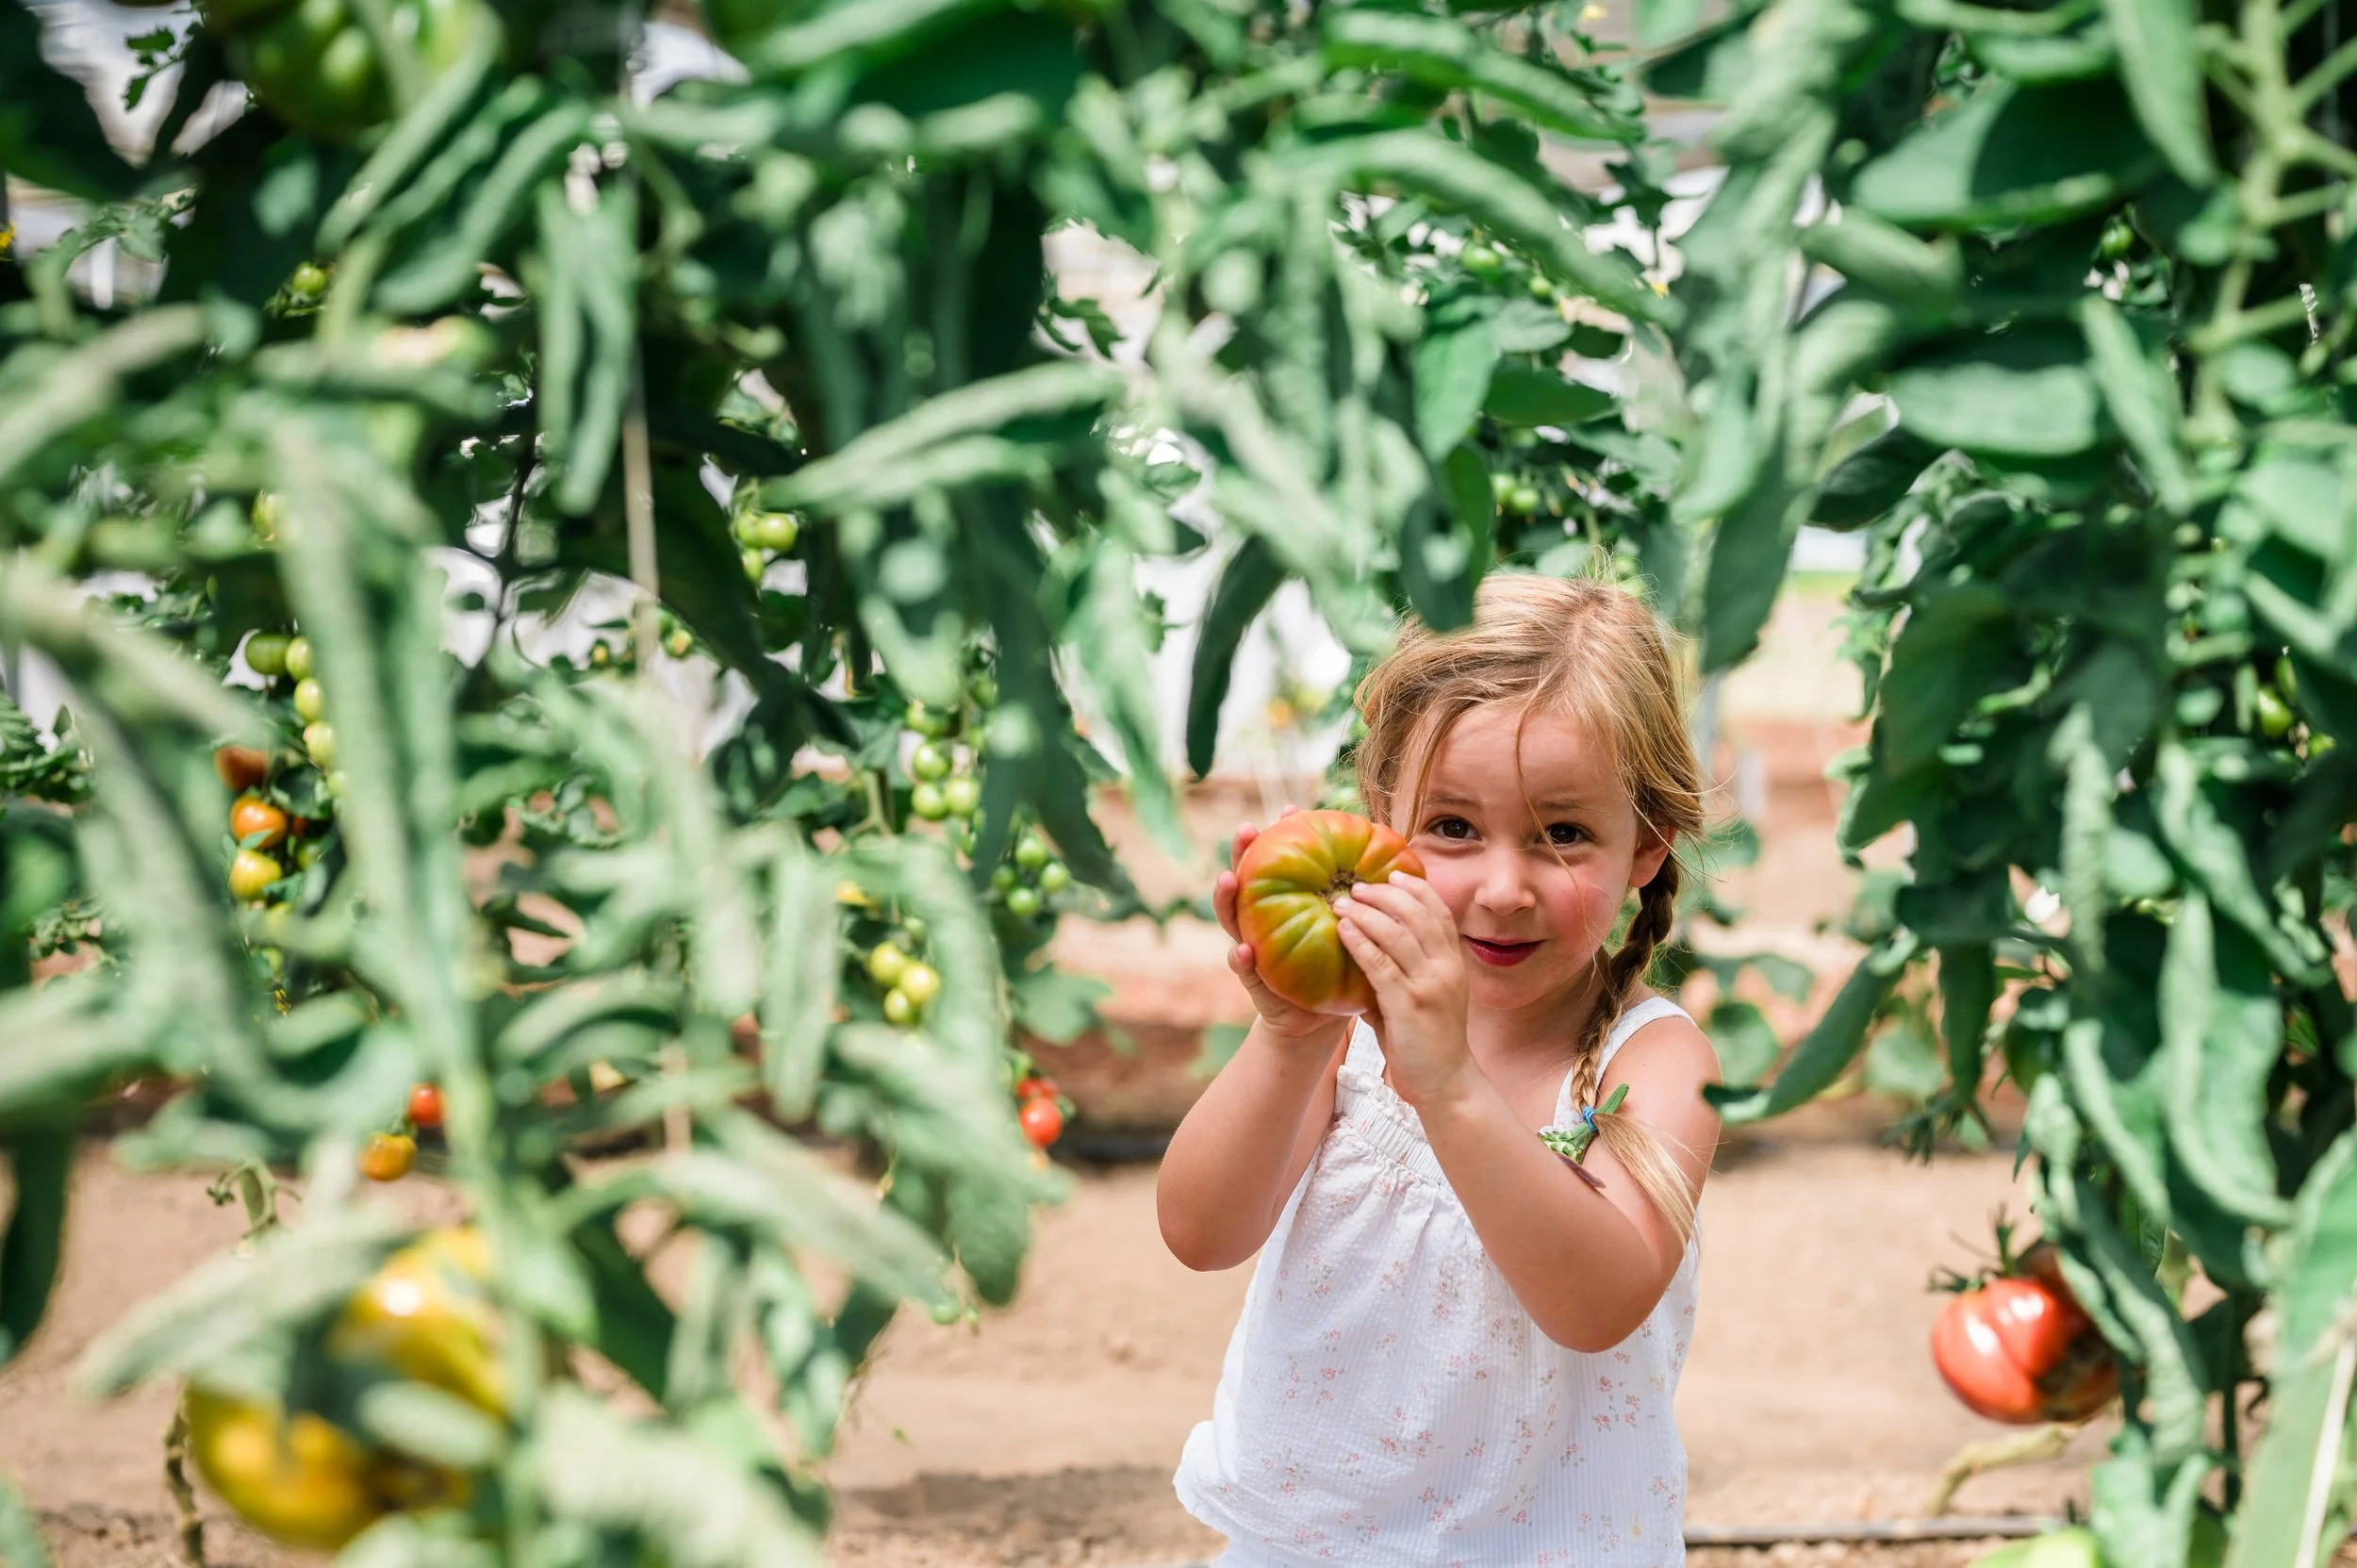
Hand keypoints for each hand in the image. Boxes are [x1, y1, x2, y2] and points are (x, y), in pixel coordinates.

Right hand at [1213, 810, 1341, 1042]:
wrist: (1321, 1018)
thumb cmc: (1338, 965)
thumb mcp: (1348, 929)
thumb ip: (1356, 899)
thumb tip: (1391, 854)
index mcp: (1283, 904)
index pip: (1278, 863)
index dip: (1285, 835)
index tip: (1290, 808)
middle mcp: (1260, 920)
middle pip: (1245, 880)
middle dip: (1241, 854)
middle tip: (1246, 829)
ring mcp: (1252, 948)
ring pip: (1231, 919)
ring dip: (1227, 898)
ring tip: (1227, 879)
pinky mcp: (1254, 983)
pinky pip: (1244, 970)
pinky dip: (1241, 960)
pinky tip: (1242, 950)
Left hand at [1333, 873, 1470, 1108]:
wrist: (1446, 1084)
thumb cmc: (1428, 1042)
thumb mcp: (1422, 997)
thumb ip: (1400, 972)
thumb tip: (1365, 950)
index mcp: (1454, 963)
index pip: (1439, 912)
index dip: (1416, 888)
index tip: (1392, 873)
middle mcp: (1447, 968)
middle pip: (1418, 914)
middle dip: (1386, 893)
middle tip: (1358, 885)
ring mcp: (1430, 985)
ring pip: (1398, 933)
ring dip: (1368, 912)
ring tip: (1343, 900)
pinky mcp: (1409, 1005)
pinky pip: (1381, 965)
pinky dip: (1361, 942)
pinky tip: (1343, 929)